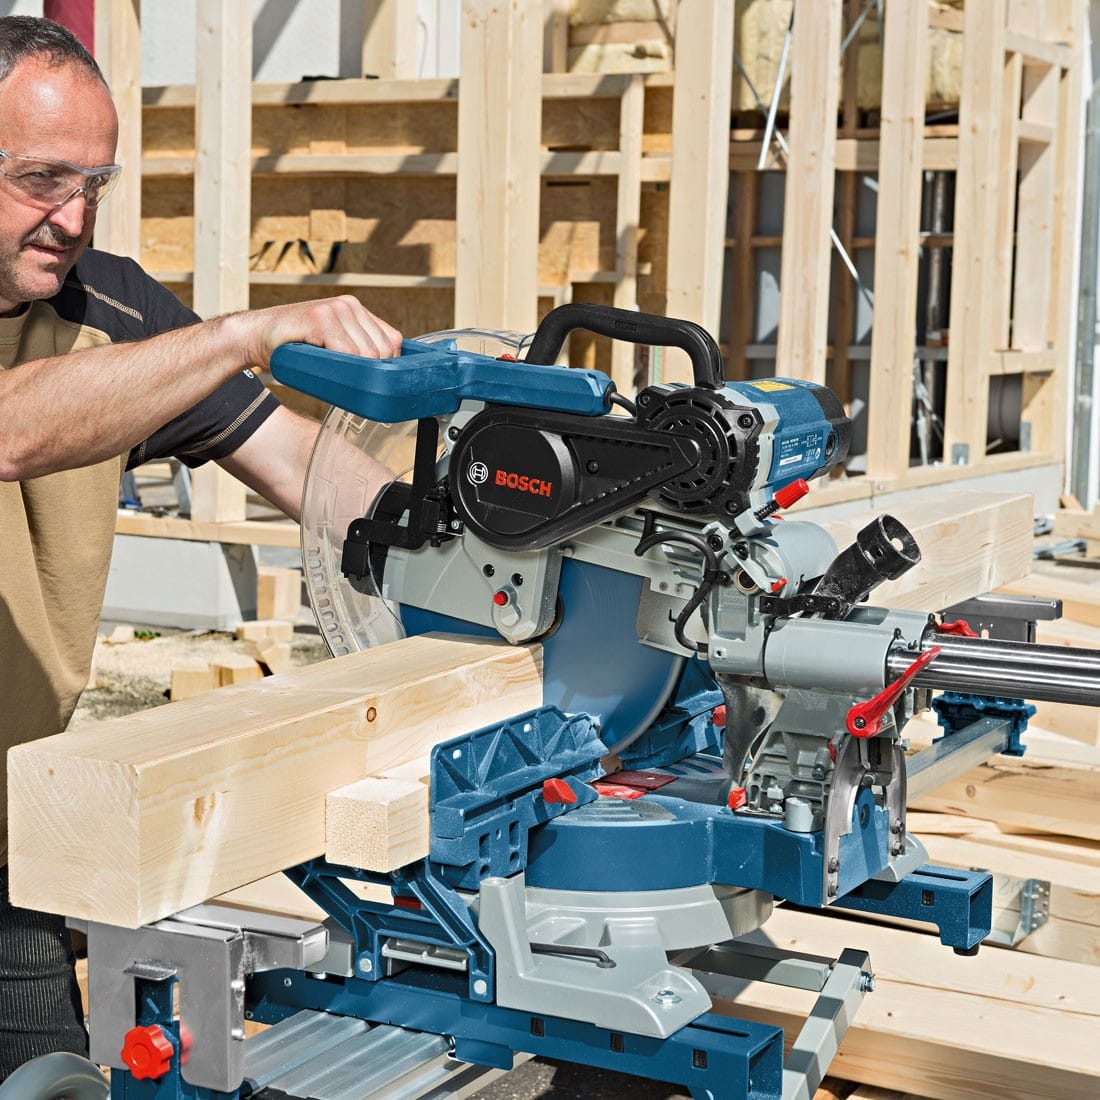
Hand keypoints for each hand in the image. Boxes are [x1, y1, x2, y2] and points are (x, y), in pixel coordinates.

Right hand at [237, 295, 402, 367]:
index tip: (374, 381)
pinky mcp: (320, 318)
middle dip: (373, 373)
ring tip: (336, 377)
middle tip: (353, 385)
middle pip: (382, 349)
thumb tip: (386, 377)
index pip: (392, 341)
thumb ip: (356, 350)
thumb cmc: (293, 348)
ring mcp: (335, 309)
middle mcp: (349, 305)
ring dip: (355, 373)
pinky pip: (347, 352)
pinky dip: (343, 368)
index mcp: (356, 310)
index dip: (388, 365)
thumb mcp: (332, 346)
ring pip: (367, 353)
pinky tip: (328, 370)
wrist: (256, 336)